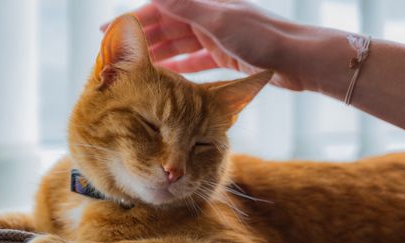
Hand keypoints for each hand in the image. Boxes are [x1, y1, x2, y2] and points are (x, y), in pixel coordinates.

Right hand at [103, 0, 304, 90]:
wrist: (295, 59)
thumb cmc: (260, 37)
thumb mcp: (218, 20)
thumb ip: (185, 6)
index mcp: (204, 4)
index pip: (160, 8)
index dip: (135, 18)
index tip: (109, 30)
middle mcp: (207, 17)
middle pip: (167, 27)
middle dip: (143, 38)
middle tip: (118, 55)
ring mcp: (215, 37)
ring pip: (179, 44)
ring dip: (158, 54)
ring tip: (136, 67)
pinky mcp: (224, 55)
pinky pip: (194, 60)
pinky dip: (179, 66)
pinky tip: (165, 74)